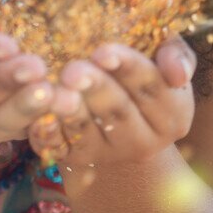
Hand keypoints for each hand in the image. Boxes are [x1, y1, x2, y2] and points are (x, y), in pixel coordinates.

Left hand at [31, 37, 196, 168]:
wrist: (118, 123)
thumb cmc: (139, 76)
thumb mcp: (162, 59)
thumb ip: (175, 54)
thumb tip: (176, 73)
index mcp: (174, 112)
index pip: (151, 86)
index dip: (127, 66)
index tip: (103, 51)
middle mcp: (147, 140)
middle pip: (119, 111)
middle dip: (95, 88)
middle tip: (73, 71)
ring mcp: (111, 154)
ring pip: (88, 132)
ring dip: (70, 113)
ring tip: (54, 94)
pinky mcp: (79, 162)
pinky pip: (60, 148)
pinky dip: (48, 133)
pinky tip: (36, 117)